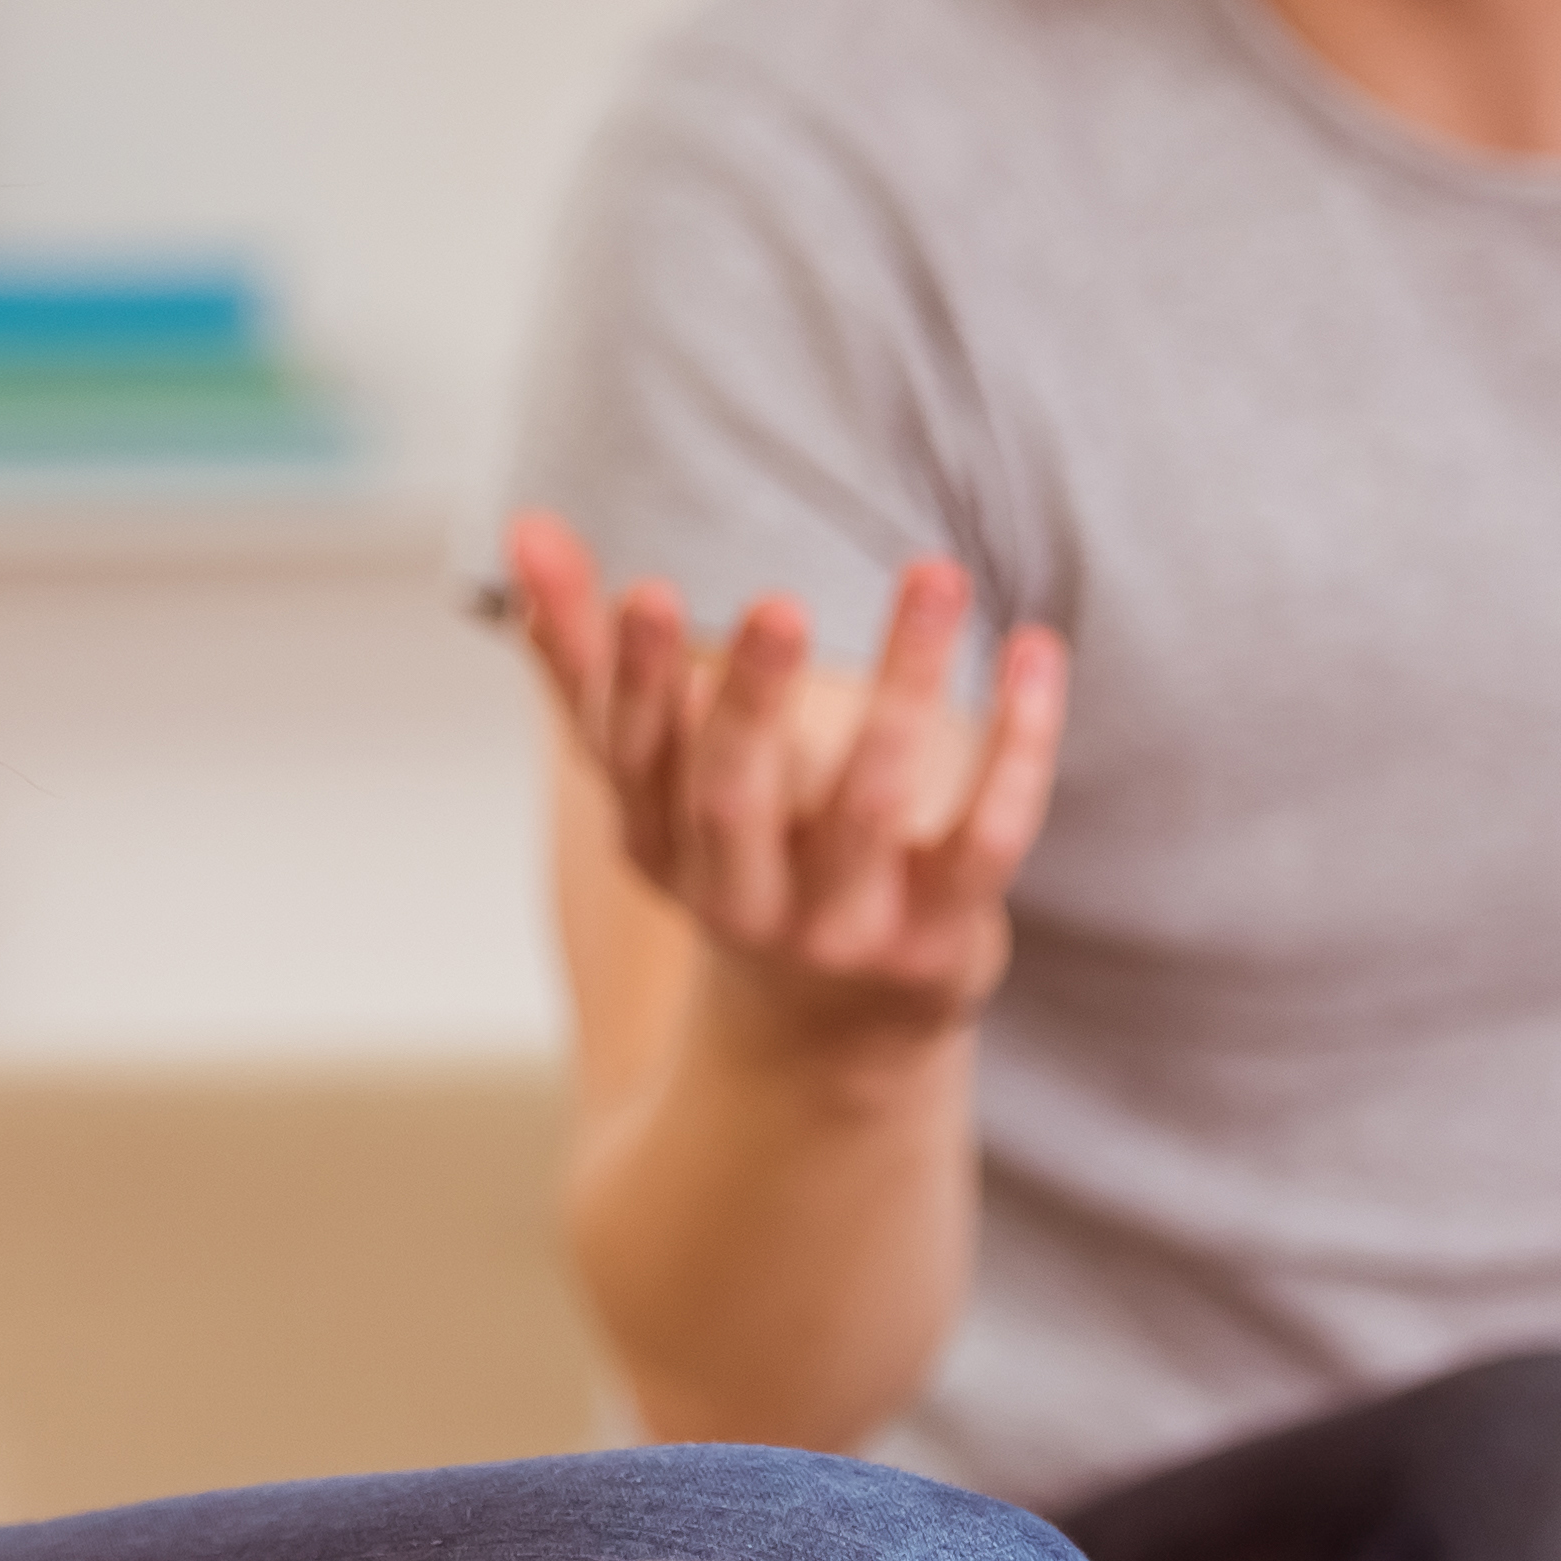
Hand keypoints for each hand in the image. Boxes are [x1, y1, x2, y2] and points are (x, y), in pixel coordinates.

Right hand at [502, 511, 1065, 1065]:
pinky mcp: (941, 938)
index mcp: (658, 845)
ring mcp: (844, 925)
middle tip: (779, 602)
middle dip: (753, 698)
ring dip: (905, 685)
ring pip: (874, 804)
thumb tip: (524, 526)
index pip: (635, 759)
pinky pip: (989, 839)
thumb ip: (583, 655)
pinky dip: (1018, 746)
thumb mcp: (650, 776)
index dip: (636, 681)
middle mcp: (741, 897)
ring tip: (933, 572)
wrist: (828, 1033)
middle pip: (735, 797)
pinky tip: (1036, 650)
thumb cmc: (729, 852)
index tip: (648, 590)